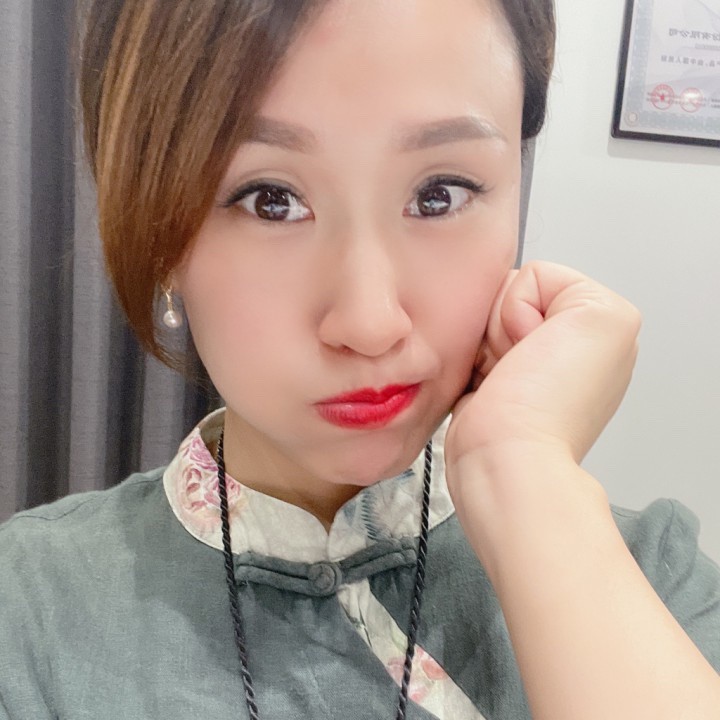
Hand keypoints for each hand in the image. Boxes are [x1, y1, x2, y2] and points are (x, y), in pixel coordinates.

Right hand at [445, 261, 640, 498]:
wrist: (503, 457)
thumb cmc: (547, 406)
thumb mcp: (598, 316)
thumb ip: (564, 282)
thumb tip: (514, 300)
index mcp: (598, 326)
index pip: (537, 275)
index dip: (523, 306)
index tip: (534, 343)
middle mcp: (565, 344)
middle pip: (505, 297)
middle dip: (499, 325)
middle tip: (514, 362)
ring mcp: (527, 363)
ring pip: (481, 319)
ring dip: (480, 344)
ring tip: (496, 376)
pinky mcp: (492, 379)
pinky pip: (465, 345)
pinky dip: (466, 360)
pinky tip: (481, 383)